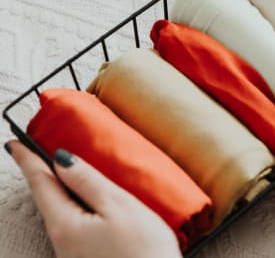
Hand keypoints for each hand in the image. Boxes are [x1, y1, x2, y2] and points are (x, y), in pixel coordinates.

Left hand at [6, 140, 181, 257]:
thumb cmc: (144, 253)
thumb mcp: (118, 206)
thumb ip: (88, 181)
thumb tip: (62, 160)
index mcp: (66, 225)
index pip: (40, 183)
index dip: (27, 159)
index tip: (14, 143)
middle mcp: (62, 244)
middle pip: (48, 199)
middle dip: (42, 174)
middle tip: (33, 151)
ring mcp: (73, 256)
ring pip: (61, 213)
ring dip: (59, 190)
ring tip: (61, 171)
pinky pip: (73, 226)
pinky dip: (73, 206)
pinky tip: (84, 201)